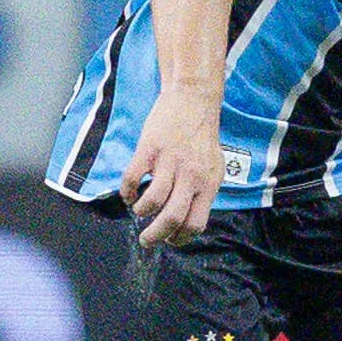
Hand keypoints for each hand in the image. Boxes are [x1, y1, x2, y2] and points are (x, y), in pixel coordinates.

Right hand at [118, 82, 223, 247]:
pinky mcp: (150, 150)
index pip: (196, 223)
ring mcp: (170, 162)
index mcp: (209, 183)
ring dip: (141, 211)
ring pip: (152, 202)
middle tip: (147, 241)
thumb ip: (203, 191)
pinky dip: (127, 192)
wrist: (193, 99)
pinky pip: (133, 179)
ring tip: (139, 209)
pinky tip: (129, 192)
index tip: (170, 240)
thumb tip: (190, 220)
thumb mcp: (214, 166)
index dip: (180, 238)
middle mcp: (191, 176)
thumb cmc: (201, 136)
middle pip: (172, 218)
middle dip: (156, 236)